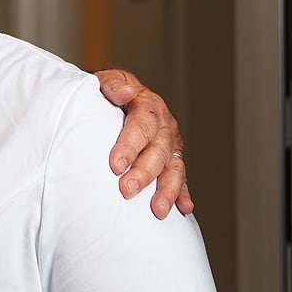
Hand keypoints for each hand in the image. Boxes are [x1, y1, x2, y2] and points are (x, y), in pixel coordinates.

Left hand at [95, 69, 193, 218]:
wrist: (119, 95)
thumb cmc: (109, 92)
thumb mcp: (107, 81)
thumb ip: (113, 86)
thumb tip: (125, 93)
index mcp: (148, 105)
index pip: (141, 126)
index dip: (130, 146)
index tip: (115, 165)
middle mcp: (164, 126)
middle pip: (158, 151)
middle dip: (143, 173)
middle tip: (126, 190)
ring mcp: (171, 143)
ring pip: (173, 167)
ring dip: (167, 190)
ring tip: (158, 211)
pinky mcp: (173, 158)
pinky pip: (181, 177)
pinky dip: (182, 193)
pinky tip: (184, 209)